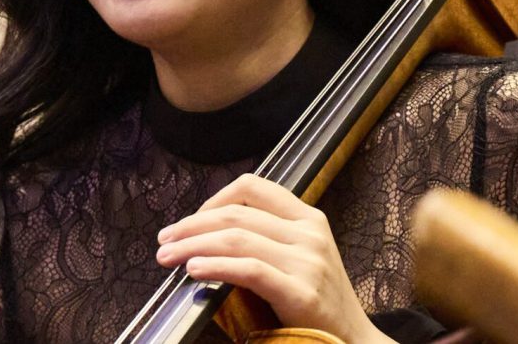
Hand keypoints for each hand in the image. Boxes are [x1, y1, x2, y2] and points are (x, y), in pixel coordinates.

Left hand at [156, 174, 393, 342]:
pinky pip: (248, 270)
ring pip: (236, 239)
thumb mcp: (301, 257)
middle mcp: (310, 233)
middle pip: (236, 214)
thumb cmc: (318, 303)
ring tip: (168, 257)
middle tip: (165, 240)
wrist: (352, 339)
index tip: (189, 220)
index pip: (252, 188)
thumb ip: (268, 238)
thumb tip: (209, 232)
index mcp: (308, 218)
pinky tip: (194, 270)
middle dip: (191, 226)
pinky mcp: (301, 292)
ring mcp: (308, 261)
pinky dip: (215, 266)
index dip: (212, 199)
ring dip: (192, 246)